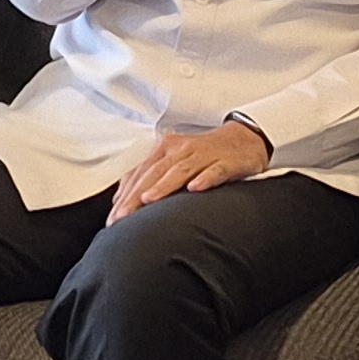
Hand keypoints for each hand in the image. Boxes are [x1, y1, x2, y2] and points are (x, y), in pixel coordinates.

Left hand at [108, 121, 273, 224]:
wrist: (245, 141)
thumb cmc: (204, 156)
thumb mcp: (174, 163)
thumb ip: (149, 178)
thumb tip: (120, 198)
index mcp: (166, 149)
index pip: (141, 173)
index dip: (125, 195)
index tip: (114, 218)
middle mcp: (182, 150)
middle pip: (155, 172)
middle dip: (136, 196)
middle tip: (123, 217)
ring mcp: (205, 155)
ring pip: (181, 170)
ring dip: (164, 186)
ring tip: (149, 200)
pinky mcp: (227, 162)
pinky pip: (215, 170)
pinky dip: (205, 178)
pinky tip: (196, 188)